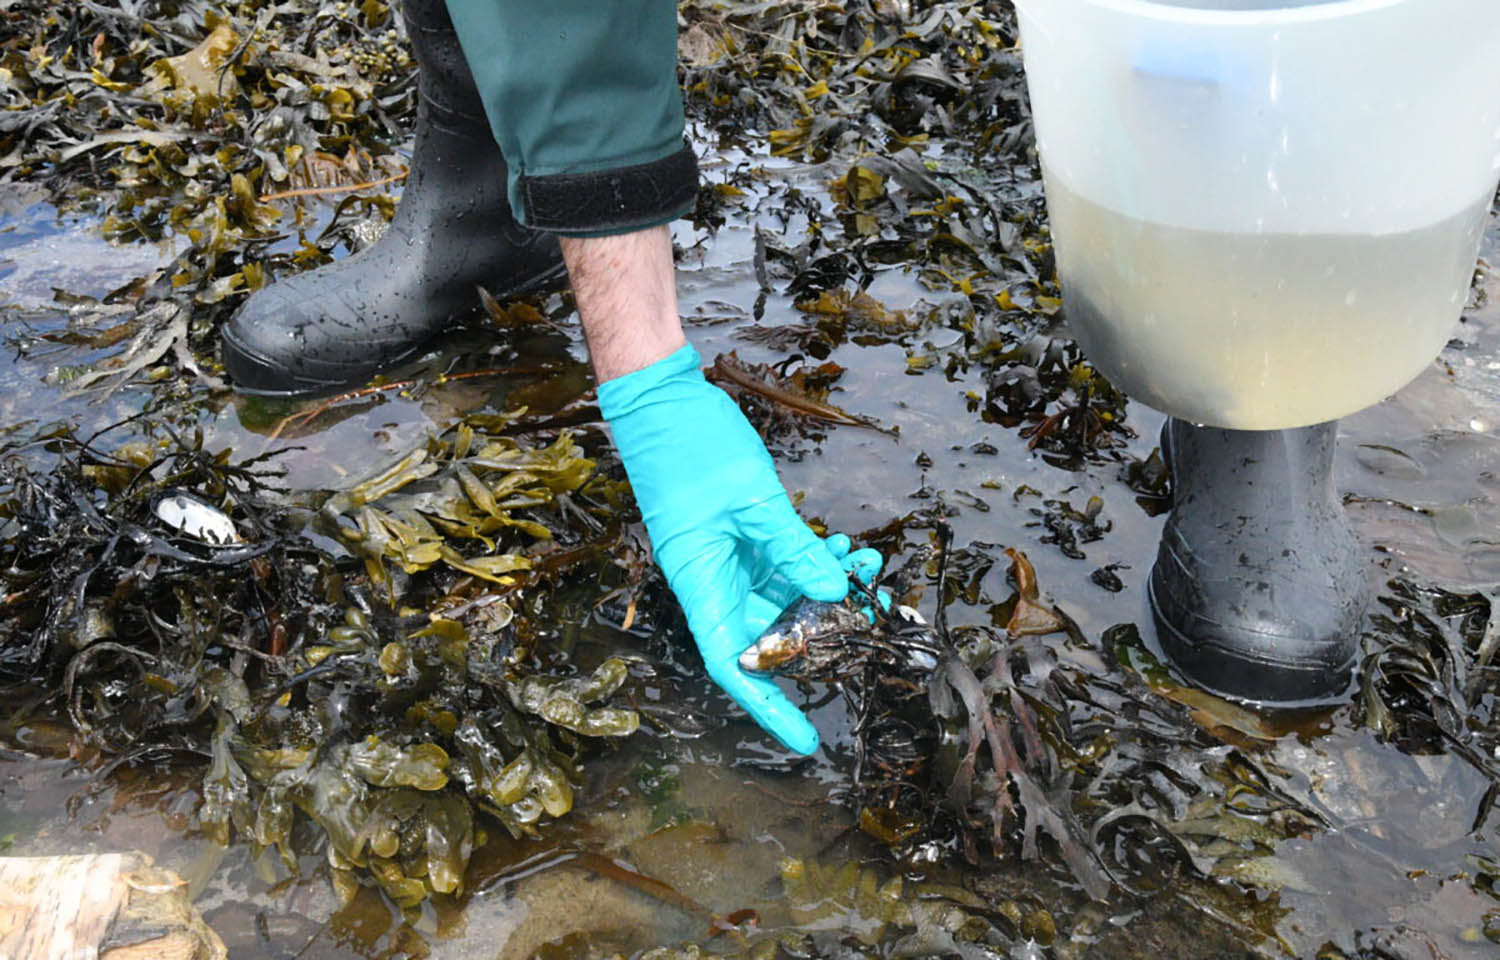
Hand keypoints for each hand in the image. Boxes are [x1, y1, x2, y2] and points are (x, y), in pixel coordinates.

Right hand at [598, 344, 878, 753]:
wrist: (661, 398)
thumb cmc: (690, 446)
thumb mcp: (752, 499)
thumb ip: (794, 548)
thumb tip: (837, 593)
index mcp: (701, 584)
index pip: (735, 664)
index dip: (768, 706)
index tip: (805, 739)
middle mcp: (713, 581)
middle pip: (770, 632)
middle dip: (824, 630)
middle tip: (873, 613)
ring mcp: (727, 559)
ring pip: (784, 595)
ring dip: (827, 586)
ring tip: (868, 562)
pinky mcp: (739, 536)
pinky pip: (782, 563)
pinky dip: (815, 558)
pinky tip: (845, 546)